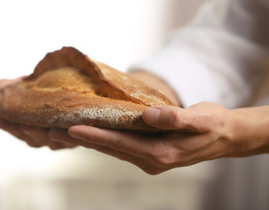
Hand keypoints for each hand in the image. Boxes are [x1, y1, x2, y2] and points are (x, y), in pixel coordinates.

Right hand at [0, 77, 76, 149]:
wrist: (86, 94)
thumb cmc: (55, 92)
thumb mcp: (33, 87)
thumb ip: (15, 89)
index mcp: (27, 125)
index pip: (7, 123)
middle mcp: (40, 136)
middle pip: (21, 133)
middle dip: (9, 126)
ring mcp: (56, 140)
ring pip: (41, 139)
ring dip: (31, 132)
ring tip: (23, 123)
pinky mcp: (75, 140)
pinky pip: (66, 140)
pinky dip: (59, 136)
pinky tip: (52, 131)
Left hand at [50, 102, 236, 173]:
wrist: (225, 136)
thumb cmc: (213, 125)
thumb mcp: (201, 119)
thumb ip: (176, 117)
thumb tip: (150, 116)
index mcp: (161, 153)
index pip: (120, 143)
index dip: (95, 135)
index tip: (70, 127)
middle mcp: (150, 160)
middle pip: (109, 148)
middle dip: (81, 139)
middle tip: (52, 131)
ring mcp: (148, 158)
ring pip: (111, 148)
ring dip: (87, 140)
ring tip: (61, 132)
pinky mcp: (147, 153)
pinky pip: (120, 146)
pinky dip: (102, 139)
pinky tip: (88, 132)